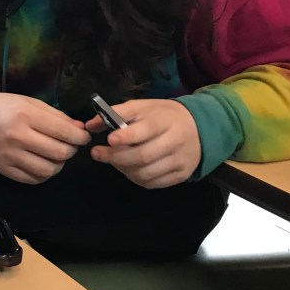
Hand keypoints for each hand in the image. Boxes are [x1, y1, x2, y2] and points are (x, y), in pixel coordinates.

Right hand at [0, 90, 89, 183]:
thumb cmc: (2, 106)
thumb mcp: (29, 102)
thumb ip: (56, 115)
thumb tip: (80, 129)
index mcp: (25, 115)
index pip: (64, 132)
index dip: (80, 136)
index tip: (83, 136)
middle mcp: (17, 137)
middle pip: (60, 153)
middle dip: (72, 150)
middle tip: (70, 145)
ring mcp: (9, 156)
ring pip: (48, 170)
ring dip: (59, 164)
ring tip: (55, 155)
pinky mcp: (4, 169)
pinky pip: (33, 179)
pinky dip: (43, 174)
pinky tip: (42, 163)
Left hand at [86, 98, 200, 188]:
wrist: (199, 128)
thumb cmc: (162, 115)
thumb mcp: (142, 106)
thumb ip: (117, 113)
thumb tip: (90, 125)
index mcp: (164, 120)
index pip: (146, 130)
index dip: (126, 136)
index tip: (109, 139)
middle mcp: (173, 141)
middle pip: (143, 156)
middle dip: (116, 157)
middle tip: (97, 154)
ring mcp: (178, 160)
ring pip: (146, 172)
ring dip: (124, 169)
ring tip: (112, 161)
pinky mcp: (181, 174)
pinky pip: (154, 183)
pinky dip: (136, 178)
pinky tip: (128, 169)